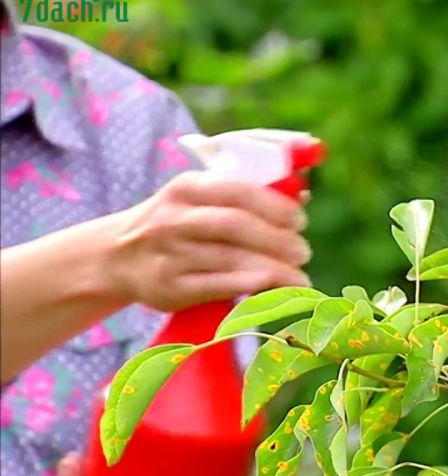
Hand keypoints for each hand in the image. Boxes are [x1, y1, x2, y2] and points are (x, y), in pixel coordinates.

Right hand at [103, 171, 311, 311]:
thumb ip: (245, 195)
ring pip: (231, 260)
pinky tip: (273, 287)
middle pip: (235, 226)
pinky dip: (250, 286)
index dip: (275, 206)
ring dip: (274, 269)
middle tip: (303, 252)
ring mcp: (168, 254)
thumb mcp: (199, 198)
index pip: (238, 191)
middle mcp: (172, 219)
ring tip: (299, 277)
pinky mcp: (168, 288)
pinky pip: (217, 287)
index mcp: (187, 187)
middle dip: (277, 240)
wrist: (116, 257)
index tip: (299, 221)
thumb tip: (302, 193)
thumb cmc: (177, 224)